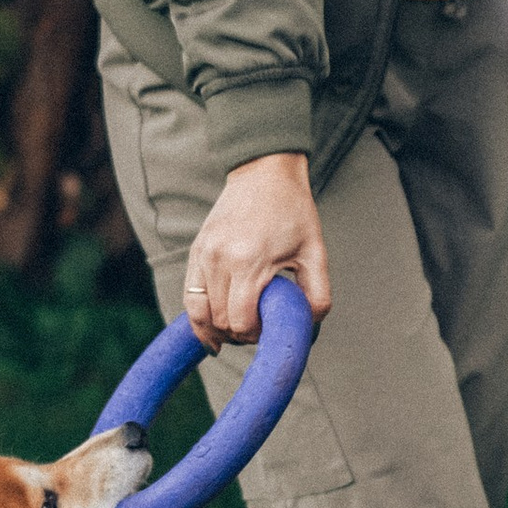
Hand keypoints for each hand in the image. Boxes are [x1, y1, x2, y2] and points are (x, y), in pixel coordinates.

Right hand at [181, 152, 330, 347]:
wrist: (265, 172)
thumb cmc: (293, 211)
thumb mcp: (315, 252)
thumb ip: (317, 295)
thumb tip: (307, 329)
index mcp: (249, 261)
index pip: (241, 322)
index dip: (255, 335)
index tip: (269, 329)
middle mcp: (219, 259)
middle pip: (220, 321)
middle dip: (238, 335)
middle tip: (257, 329)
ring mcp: (203, 254)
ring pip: (199, 312)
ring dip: (217, 329)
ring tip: (234, 333)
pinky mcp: (196, 251)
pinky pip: (189, 296)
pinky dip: (199, 317)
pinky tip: (211, 329)